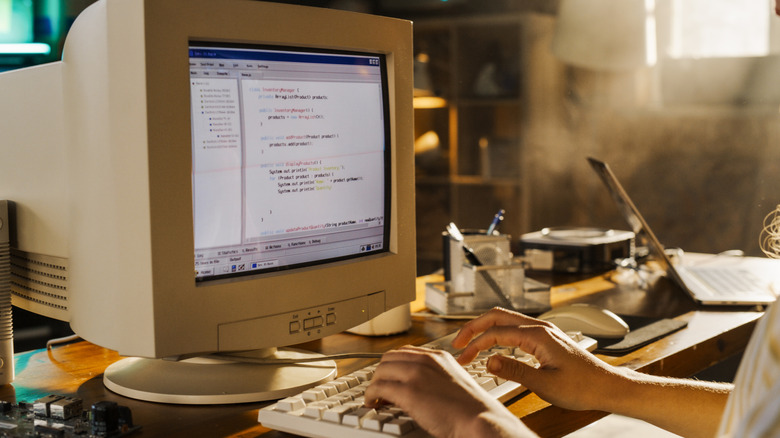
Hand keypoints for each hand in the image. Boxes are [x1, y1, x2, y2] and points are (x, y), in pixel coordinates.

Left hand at [365, 345, 534, 437]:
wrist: (480, 420)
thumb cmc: (472, 410)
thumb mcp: (454, 382)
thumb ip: (437, 378)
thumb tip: (421, 388)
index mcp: (438, 356)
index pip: (405, 351)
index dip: (392, 365)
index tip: (388, 377)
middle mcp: (426, 360)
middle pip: (389, 358)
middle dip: (380, 373)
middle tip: (379, 389)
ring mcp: (416, 373)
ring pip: (380, 371)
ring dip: (374, 385)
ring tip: (374, 398)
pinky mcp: (408, 391)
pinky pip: (378, 387)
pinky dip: (371, 395)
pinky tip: (373, 403)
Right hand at [452, 307, 621, 411]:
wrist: (608, 387)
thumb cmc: (583, 387)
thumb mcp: (545, 384)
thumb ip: (515, 370)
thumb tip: (490, 361)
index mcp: (538, 336)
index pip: (497, 333)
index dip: (475, 345)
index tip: (463, 358)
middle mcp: (540, 328)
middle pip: (498, 316)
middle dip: (474, 327)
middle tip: (458, 343)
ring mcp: (544, 331)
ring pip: (506, 320)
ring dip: (486, 329)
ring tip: (470, 343)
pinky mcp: (547, 338)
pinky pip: (516, 328)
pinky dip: (499, 333)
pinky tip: (494, 345)